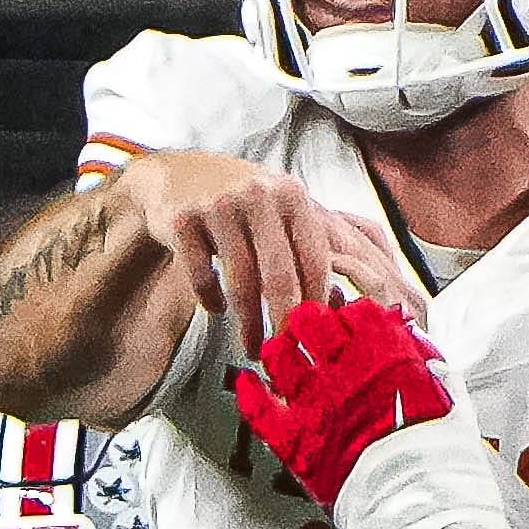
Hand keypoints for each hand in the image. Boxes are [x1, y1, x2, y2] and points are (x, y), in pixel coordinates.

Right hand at [122, 151, 420, 354]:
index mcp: (292, 195)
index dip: (317, 302)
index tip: (318, 337)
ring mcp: (218, 205)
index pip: (314, 259)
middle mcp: (258, 195)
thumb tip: (347, 303)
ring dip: (248, 323)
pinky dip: (211, 300)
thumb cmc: (247, 204)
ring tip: (251, 346)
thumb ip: (314, 244)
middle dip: (285, 322)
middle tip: (287, 352)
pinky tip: (216, 308)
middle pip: (279, 275)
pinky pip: (202, 276)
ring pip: (240, 281)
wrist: (181, 175)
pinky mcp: (182, 220)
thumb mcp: (284, 210)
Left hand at [232, 297, 458, 511]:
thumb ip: (426, 361)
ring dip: (279, 352)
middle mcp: (345, 370)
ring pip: (278, 356)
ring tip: (281, 355)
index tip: (348, 322)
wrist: (421, 502)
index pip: (355, 310)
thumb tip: (412, 340)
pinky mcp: (294, 439)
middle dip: (307, 323)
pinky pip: (258, 407)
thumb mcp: (447, 395)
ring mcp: (314, 402)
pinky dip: (248, 392)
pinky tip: (246, 383)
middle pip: (308, 321)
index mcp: (386, 354)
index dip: (349, 315)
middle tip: (307, 331)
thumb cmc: (439, 454)